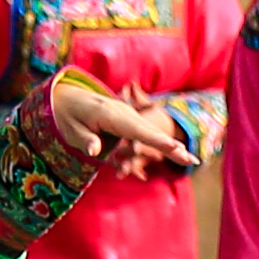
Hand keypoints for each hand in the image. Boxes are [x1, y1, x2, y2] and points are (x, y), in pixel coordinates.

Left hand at [34, 73, 186, 169]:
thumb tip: (94, 151)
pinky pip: (145, 133)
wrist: (66, 98)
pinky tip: (177, 152)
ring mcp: (128, 115)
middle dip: (171, 147)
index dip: (157, 141)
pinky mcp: (128, 119)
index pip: (138, 131)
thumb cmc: (65, 115)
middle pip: (151, 132)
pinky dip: (162, 142)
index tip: (175, 148)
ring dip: (171, 146)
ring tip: (190, 160)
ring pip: (151, 132)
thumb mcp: (69, 129)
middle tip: (192, 160)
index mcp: (110, 115)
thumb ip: (84, 139)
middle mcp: (124, 113)